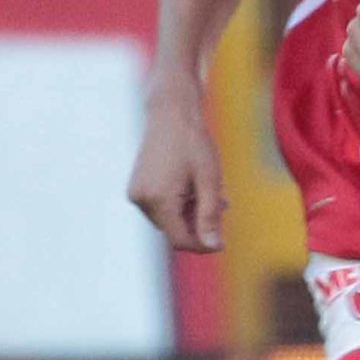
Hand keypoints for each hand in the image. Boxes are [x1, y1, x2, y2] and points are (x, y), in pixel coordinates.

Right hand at [128, 83, 225, 252]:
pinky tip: (196, 188)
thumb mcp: (209, 180)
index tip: (223, 242)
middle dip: (199, 224)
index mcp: (158, 199)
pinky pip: (161, 207)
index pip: (180, 240)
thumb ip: (210, 215)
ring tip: (213, 194)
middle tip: (222, 205)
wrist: (171, 112)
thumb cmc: (193, 142)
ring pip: (169, 219)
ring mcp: (136, 194)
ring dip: (191, 213)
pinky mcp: (137, 187)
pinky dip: (180, 203)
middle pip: (174, 230)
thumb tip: (214, 247)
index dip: (202, 245)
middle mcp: (141, 200)